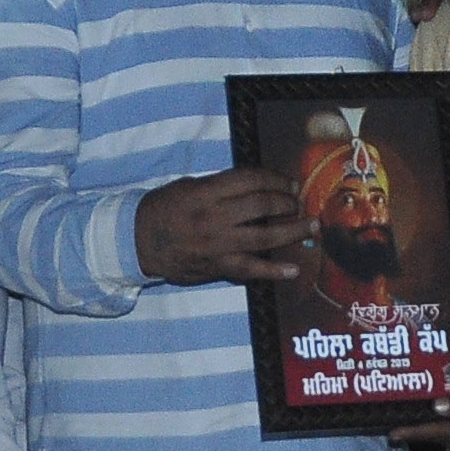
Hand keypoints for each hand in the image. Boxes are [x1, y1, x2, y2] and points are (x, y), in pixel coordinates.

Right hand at [134, 168, 309, 285]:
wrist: (137, 242)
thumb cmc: (162, 210)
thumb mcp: (188, 187)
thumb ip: (220, 186)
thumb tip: (254, 188)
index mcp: (207, 192)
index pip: (251, 179)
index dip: (275, 179)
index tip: (289, 183)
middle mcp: (215, 216)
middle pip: (263, 205)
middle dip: (288, 202)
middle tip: (299, 202)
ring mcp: (218, 244)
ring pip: (265, 236)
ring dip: (293, 231)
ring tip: (311, 227)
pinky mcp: (217, 266)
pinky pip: (251, 269)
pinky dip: (274, 271)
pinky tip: (294, 269)